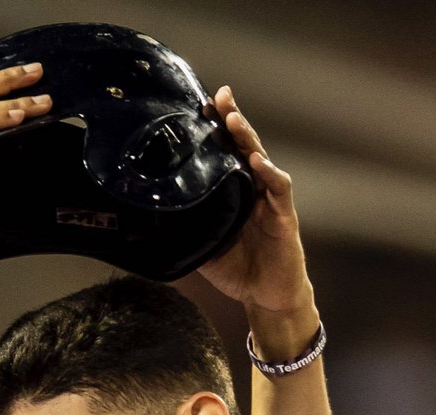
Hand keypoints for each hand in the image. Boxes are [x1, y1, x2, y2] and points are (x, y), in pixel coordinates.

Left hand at [196, 86, 313, 319]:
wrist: (266, 297)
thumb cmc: (238, 269)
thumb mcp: (204, 247)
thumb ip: (187, 228)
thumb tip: (151, 219)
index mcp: (234, 192)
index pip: (224, 154)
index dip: (214, 130)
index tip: (198, 105)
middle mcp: (253, 189)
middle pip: (243, 146)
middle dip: (232, 119)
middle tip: (219, 96)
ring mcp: (270, 200)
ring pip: (261, 159)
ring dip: (247, 138)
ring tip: (233, 119)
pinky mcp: (284, 216)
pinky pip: (278, 188)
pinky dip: (269, 172)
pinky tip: (257, 160)